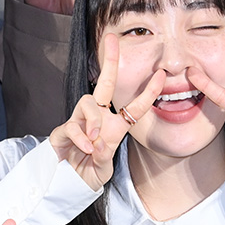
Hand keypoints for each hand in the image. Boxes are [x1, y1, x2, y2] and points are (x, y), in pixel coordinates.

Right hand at [50, 33, 165, 188]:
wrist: (66, 185)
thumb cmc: (88, 173)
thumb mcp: (103, 170)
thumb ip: (104, 159)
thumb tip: (99, 144)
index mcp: (114, 127)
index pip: (134, 107)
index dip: (148, 92)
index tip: (161, 76)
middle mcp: (98, 119)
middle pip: (104, 83)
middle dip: (109, 60)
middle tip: (112, 39)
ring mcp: (79, 122)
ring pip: (88, 102)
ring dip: (93, 121)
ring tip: (94, 141)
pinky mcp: (63, 130)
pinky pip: (73, 125)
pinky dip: (81, 138)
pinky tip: (85, 149)